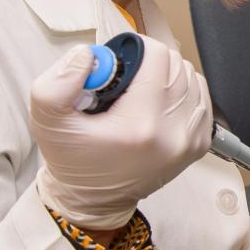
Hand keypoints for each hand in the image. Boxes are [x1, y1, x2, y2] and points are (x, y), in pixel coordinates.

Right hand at [29, 40, 211, 229]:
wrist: (94, 199)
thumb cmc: (73, 161)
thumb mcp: (48, 121)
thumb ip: (58, 83)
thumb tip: (88, 54)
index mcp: (139, 125)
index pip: (158, 57)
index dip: (136, 49)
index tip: (118, 62)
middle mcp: (174, 133)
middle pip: (177, 65)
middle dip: (150, 62)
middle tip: (126, 78)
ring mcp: (191, 140)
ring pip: (192, 78)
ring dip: (168, 75)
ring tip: (141, 90)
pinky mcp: (199, 145)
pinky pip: (201, 98)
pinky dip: (183, 92)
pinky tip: (159, 102)